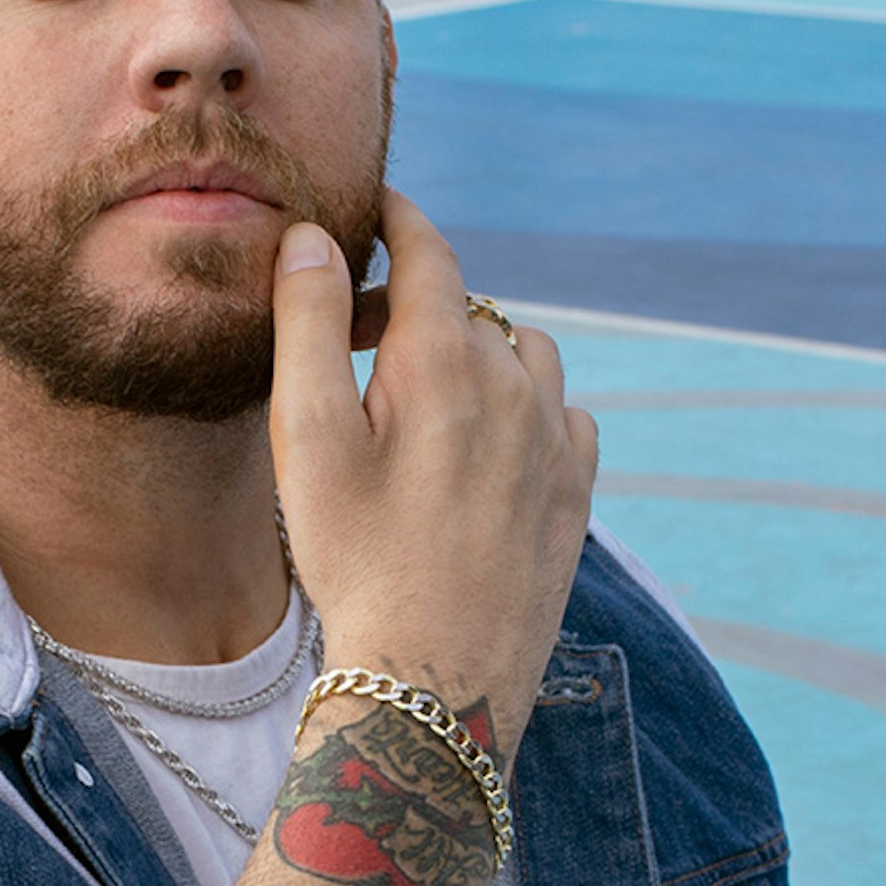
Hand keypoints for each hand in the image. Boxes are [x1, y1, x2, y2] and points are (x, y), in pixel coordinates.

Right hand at [268, 191, 595, 771]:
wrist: (436, 680)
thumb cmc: (356, 563)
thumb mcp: (308, 441)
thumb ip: (312, 326)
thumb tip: (315, 240)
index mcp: (444, 363)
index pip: (429, 253)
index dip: (399, 219)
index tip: (376, 205)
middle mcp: (517, 387)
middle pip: (470, 308)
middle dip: (420, 303)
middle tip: (363, 337)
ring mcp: (557, 441)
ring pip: (525, 354)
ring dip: (480, 352)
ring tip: (430, 392)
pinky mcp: (577, 493)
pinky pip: (564, 415)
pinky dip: (526, 408)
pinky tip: (488, 446)